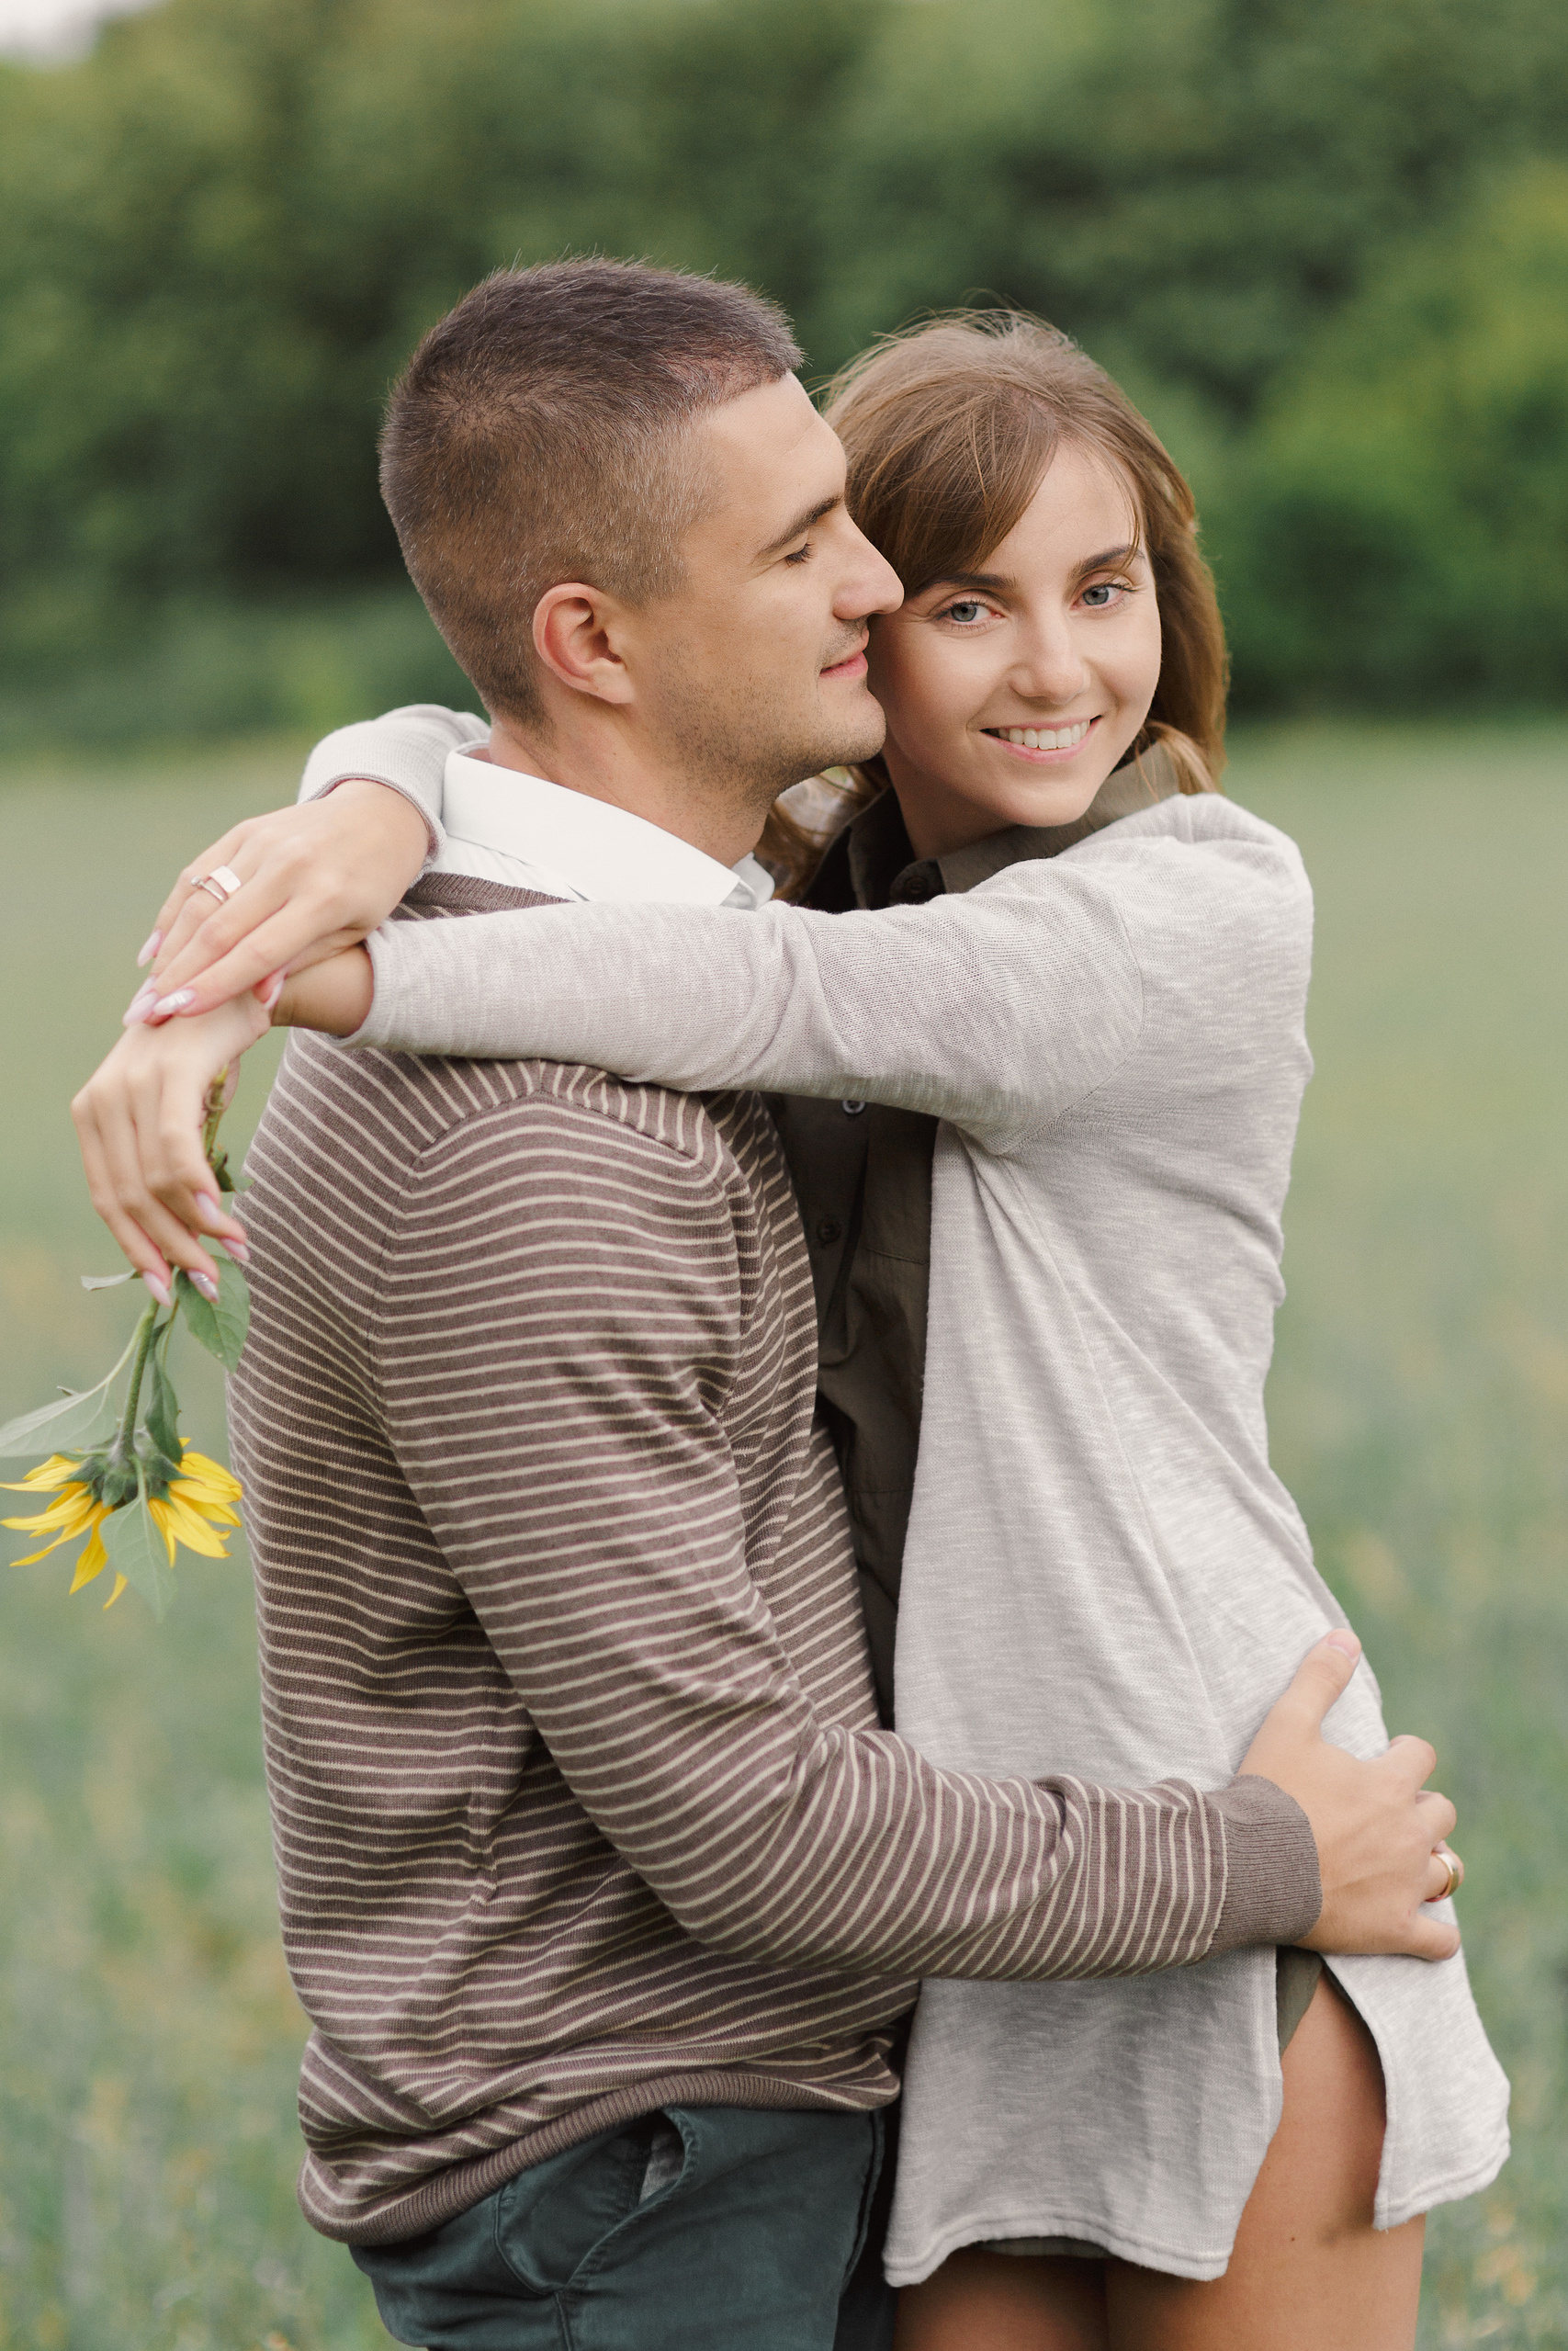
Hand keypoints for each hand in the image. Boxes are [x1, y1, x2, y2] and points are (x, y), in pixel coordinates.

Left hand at [72, 988, 275, 1298]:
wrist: (235, 980)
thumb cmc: (211, 1052)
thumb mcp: (179, 1110)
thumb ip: (170, 1160)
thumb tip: (189, 1233)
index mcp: (93, 1112)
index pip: (107, 1198)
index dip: (136, 1249)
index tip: (164, 1291)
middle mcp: (101, 1098)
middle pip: (131, 1199)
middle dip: (173, 1250)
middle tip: (213, 1283)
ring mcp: (132, 1083)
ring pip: (156, 1182)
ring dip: (198, 1228)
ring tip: (237, 1252)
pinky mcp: (170, 1073)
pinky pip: (177, 1149)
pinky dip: (200, 1191)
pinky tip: (224, 1219)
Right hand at [126, 780, 429, 1020]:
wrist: (379, 815)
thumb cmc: (372, 886)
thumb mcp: (354, 930)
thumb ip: (303, 959)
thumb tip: (258, 1001)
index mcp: (326, 898)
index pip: (259, 951)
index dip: (216, 984)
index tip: (178, 1013)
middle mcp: (289, 866)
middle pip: (219, 929)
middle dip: (177, 976)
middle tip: (145, 1013)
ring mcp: (262, 843)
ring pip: (200, 902)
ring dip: (168, 951)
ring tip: (146, 992)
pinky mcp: (243, 830)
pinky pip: (197, 874)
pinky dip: (173, 913)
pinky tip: (155, 951)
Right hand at [1239, 1631, 1461, 1961]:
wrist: (1244, 1866)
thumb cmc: (1266, 1794)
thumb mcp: (1287, 1725)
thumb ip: (1319, 1679)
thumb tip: (1345, 1636)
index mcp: (1388, 1783)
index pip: (1420, 1756)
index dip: (1402, 1756)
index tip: (1380, 1763)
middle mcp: (1407, 1832)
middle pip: (1440, 1812)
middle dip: (1418, 1809)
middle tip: (1383, 1814)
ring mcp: (1404, 1884)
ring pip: (1447, 1870)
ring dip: (1430, 1862)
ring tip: (1401, 1862)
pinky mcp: (1392, 1929)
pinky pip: (1437, 1939)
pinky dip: (1435, 1935)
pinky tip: (1423, 1928)